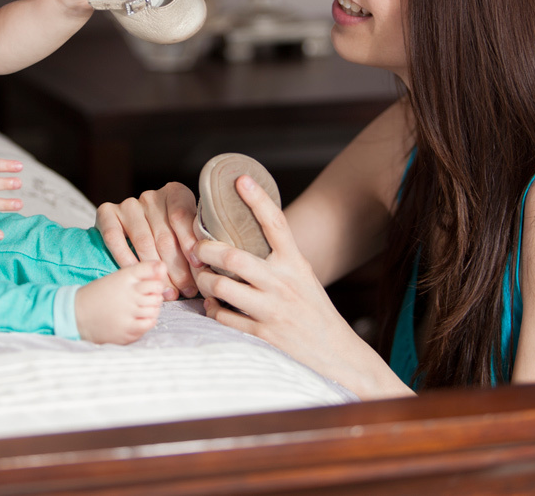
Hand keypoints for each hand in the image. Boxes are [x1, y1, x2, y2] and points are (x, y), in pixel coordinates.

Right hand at [94, 182, 200, 300]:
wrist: (130, 232)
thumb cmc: (168, 238)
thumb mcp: (185, 236)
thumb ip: (194, 244)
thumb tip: (202, 267)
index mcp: (174, 193)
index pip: (181, 217)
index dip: (189, 243)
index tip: (197, 266)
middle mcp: (151, 196)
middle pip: (164, 235)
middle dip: (176, 267)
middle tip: (185, 290)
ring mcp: (128, 204)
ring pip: (143, 241)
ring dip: (154, 269)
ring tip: (167, 291)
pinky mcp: (107, 213)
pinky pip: (114, 238)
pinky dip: (126, 259)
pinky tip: (136, 274)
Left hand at [193, 174, 408, 398]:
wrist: (336, 354)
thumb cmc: (314, 311)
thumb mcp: (303, 276)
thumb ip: (279, 257)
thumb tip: (246, 234)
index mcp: (295, 263)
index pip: (276, 223)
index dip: (257, 199)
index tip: (240, 180)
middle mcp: (283, 283)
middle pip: (233, 256)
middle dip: (206, 250)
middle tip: (197, 249)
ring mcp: (271, 309)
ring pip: (221, 287)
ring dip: (205, 282)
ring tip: (204, 279)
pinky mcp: (262, 334)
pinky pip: (223, 317)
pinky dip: (212, 309)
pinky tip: (214, 306)